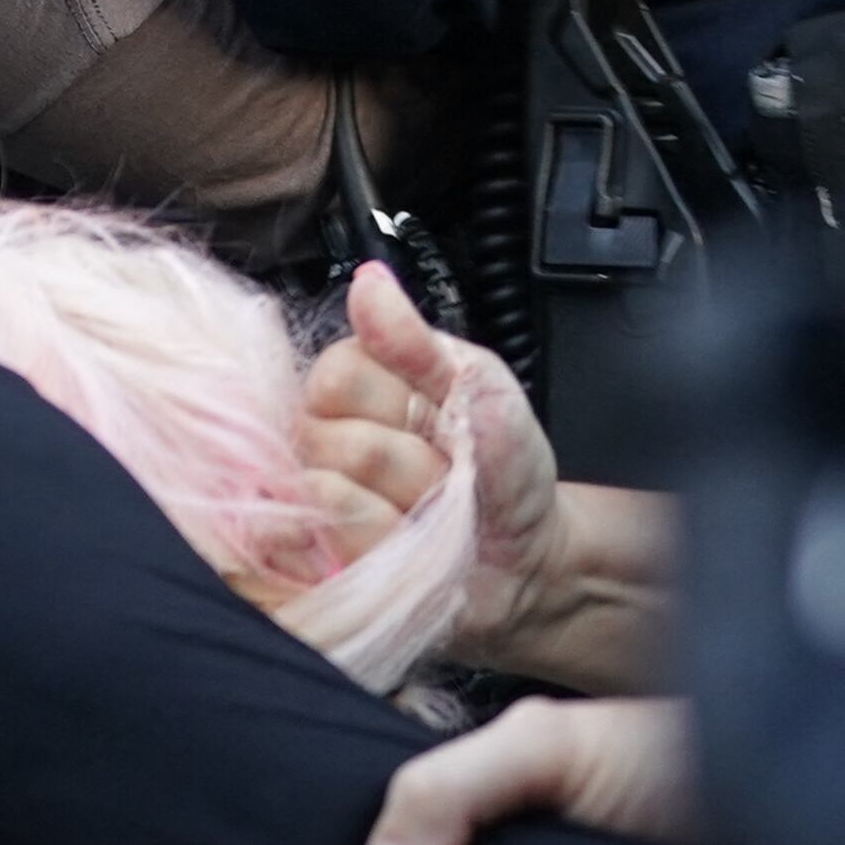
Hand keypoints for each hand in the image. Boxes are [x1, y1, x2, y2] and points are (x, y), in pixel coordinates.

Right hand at [303, 261, 557, 663]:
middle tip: (448, 476)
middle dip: (410, 465)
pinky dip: (387, 548)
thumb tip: (369, 282)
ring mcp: (315, 502)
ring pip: (330, 493)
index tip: (440, 421)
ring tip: (433, 516)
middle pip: (331, 438)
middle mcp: (322, 437)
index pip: (335, 375)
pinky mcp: (318, 559)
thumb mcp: (487, 393)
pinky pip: (332, 546)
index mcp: (358, 380)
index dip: (395, 406)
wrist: (529, 562)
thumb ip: (420, 343)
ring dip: (403, 511)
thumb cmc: (505, 473)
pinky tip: (410, 547)